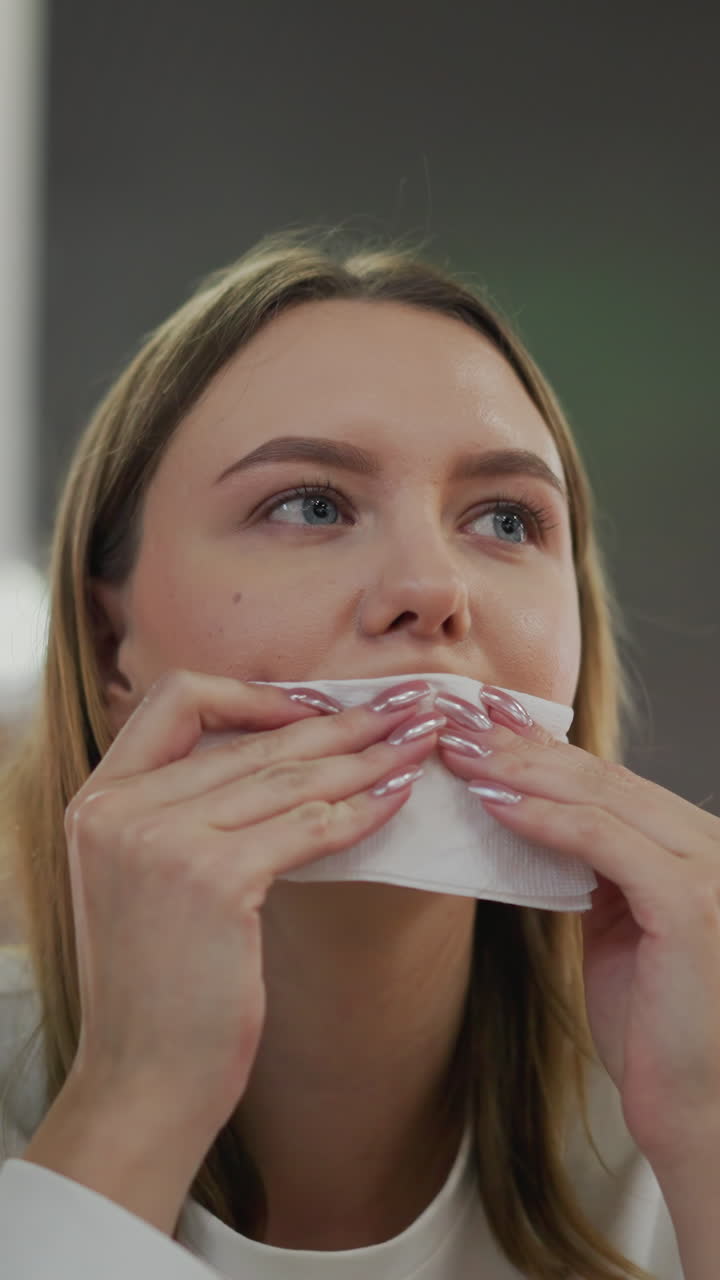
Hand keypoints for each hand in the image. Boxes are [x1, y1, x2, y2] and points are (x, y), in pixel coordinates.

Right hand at [63, 670, 439, 1143]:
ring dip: (366, 755)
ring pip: (289, 775)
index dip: (252, 697)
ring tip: (417, 742)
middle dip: (340, 720)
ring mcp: (163, 839)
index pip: (177, 701)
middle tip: (402, 705)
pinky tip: (398, 799)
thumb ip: (182, 813)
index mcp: (100, 798)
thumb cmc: (158, 988)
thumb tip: (277, 759)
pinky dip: (361, 810)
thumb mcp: (145, 879)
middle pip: (252, 739)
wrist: (142, 1082)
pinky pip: (308, 826)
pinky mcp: (213, 879)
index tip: (315, 708)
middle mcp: (121, 807)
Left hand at [435, 684, 719, 1172]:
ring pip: (601, 796)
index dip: (543, 750)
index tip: (485, 726)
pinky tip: (493, 803)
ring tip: (462, 753)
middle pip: (603, 776)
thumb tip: (532, 822)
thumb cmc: (656, 1028)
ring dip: (519, 770)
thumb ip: (594, 871)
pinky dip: (542, 817)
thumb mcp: (620, 928)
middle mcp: (709, 844)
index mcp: (695, 847)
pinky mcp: (689, 900)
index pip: (610, 781)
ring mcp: (708, 867)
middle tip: (459, 723)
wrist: (699, 1109)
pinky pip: (602, 839)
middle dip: (523, 746)